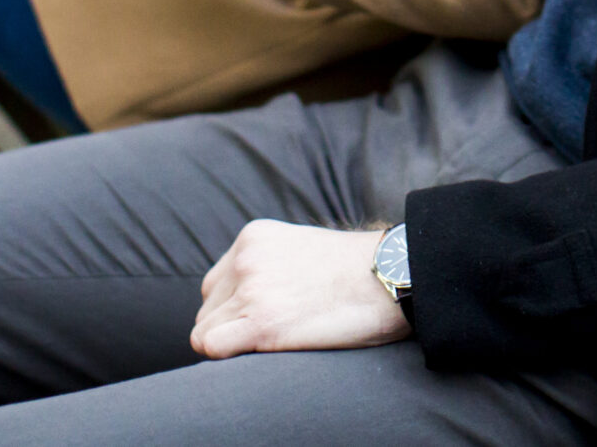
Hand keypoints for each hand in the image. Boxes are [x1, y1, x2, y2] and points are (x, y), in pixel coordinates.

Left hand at [192, 221, 408, 358]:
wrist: (391, 275)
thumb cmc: (358, 271)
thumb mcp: (301, 249)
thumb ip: (268, 265)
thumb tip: (248, 299)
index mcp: (253, 239)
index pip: (215, 284)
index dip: (233, 308)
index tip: (261, 319)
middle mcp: (245, 260)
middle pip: (207, 308)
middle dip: (229, 326)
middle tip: (269, 334)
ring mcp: (251, 290)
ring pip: (205, 331)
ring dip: (230, 343)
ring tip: (271, 342)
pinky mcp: (261, 323)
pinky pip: (211, 347)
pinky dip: (228, 356)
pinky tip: (261, 352)